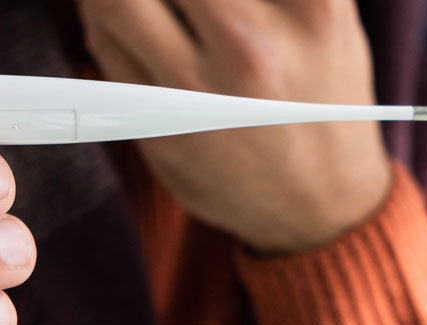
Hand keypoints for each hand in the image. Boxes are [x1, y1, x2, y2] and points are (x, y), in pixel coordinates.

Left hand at [77, 0, 389, 252]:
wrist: (321, 202)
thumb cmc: (322, 86)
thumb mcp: (324, 15)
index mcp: (311, 5)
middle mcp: (253, 43)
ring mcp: (199, 88)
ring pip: (111, 0)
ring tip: (133, 3)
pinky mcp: (158, 123)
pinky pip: (102, 45)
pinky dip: (103, 19)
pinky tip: (130, 23)